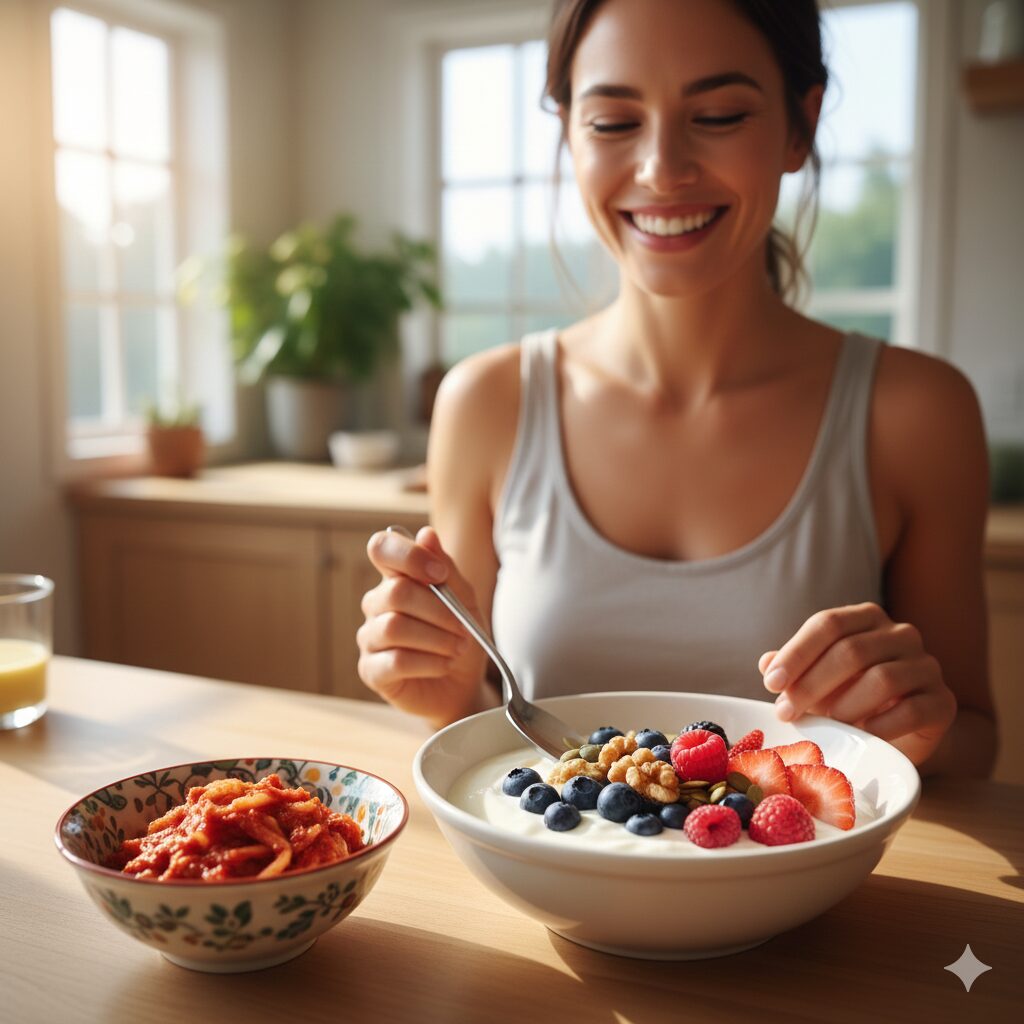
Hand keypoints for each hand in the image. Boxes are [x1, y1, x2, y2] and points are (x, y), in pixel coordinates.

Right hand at [357, 526, 490, 727]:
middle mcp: (377, 604)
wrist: (462, 686)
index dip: (409, 556)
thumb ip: (446, 569)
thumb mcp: (465, 600)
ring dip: (436, 638)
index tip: (439, 574)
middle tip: (464, 628)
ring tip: (458, 648)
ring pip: (394, 627)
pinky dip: (427, 662)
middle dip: (439, 611)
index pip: (381, 548)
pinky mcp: (371, 670)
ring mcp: (370, 638)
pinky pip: (394, 660)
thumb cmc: (459, 637)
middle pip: (397, 592)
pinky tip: (443, 665)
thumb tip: (426, 534)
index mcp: (396, 578)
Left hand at [759, 602, 957, 766]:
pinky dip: (881, 725)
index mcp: (867, 619)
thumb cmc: (851, 697)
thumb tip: (766, 663)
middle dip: (812, 684)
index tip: (771, 682)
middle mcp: (901, 634)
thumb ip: (795, 668)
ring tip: (824, 724)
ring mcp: (927, 666)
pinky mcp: (942, 702)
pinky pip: (913, 710)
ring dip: (844, 705)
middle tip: (786, 711)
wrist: (902, 731)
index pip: (828, 624)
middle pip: (852, 650)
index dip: (797, 653)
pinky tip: (861, 734)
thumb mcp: (819, 679)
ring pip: (883, 679)